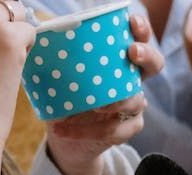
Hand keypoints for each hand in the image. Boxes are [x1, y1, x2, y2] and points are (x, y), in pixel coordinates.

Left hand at [46, 14, 164, 174]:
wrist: (64, 134)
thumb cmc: (64, 95)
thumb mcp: (60, 74)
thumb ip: (59, 57)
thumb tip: (37, 37)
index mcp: (120, 60)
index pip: (139, 39)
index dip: (141, 30)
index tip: (131, 22)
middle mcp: (133, 79)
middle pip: (155, 64)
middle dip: (146, 55)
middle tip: (132, 52)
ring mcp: (134, 105)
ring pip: (135, 100)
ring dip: (111, 101)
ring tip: (89, 105)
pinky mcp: (127, 129)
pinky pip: (114, 130)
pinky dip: (87, 130)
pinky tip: (62, 129)